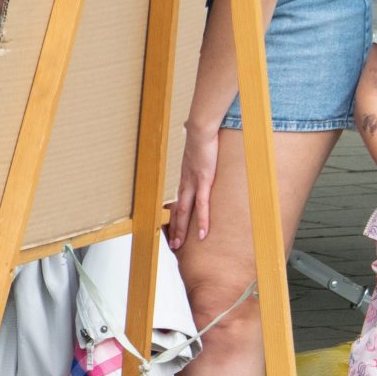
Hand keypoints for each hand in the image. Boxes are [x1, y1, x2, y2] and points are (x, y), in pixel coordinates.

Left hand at [169, 122, 217, 248]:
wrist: (200, 129)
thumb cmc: (202, 138)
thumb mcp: (199, 151)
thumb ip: (199, 155)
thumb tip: (200, 148)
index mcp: (185, 178)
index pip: (177, 201)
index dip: (174, 216)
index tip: (173, 229)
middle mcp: (185, 182)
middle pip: (177, 211)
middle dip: (175, 229)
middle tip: (173, 245)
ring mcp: (193, 183)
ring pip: (185, 212)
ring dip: (182, 230)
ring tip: (179, 245)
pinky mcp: (204, 181)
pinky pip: (202, 206)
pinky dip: (203, 221)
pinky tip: (203, 233)